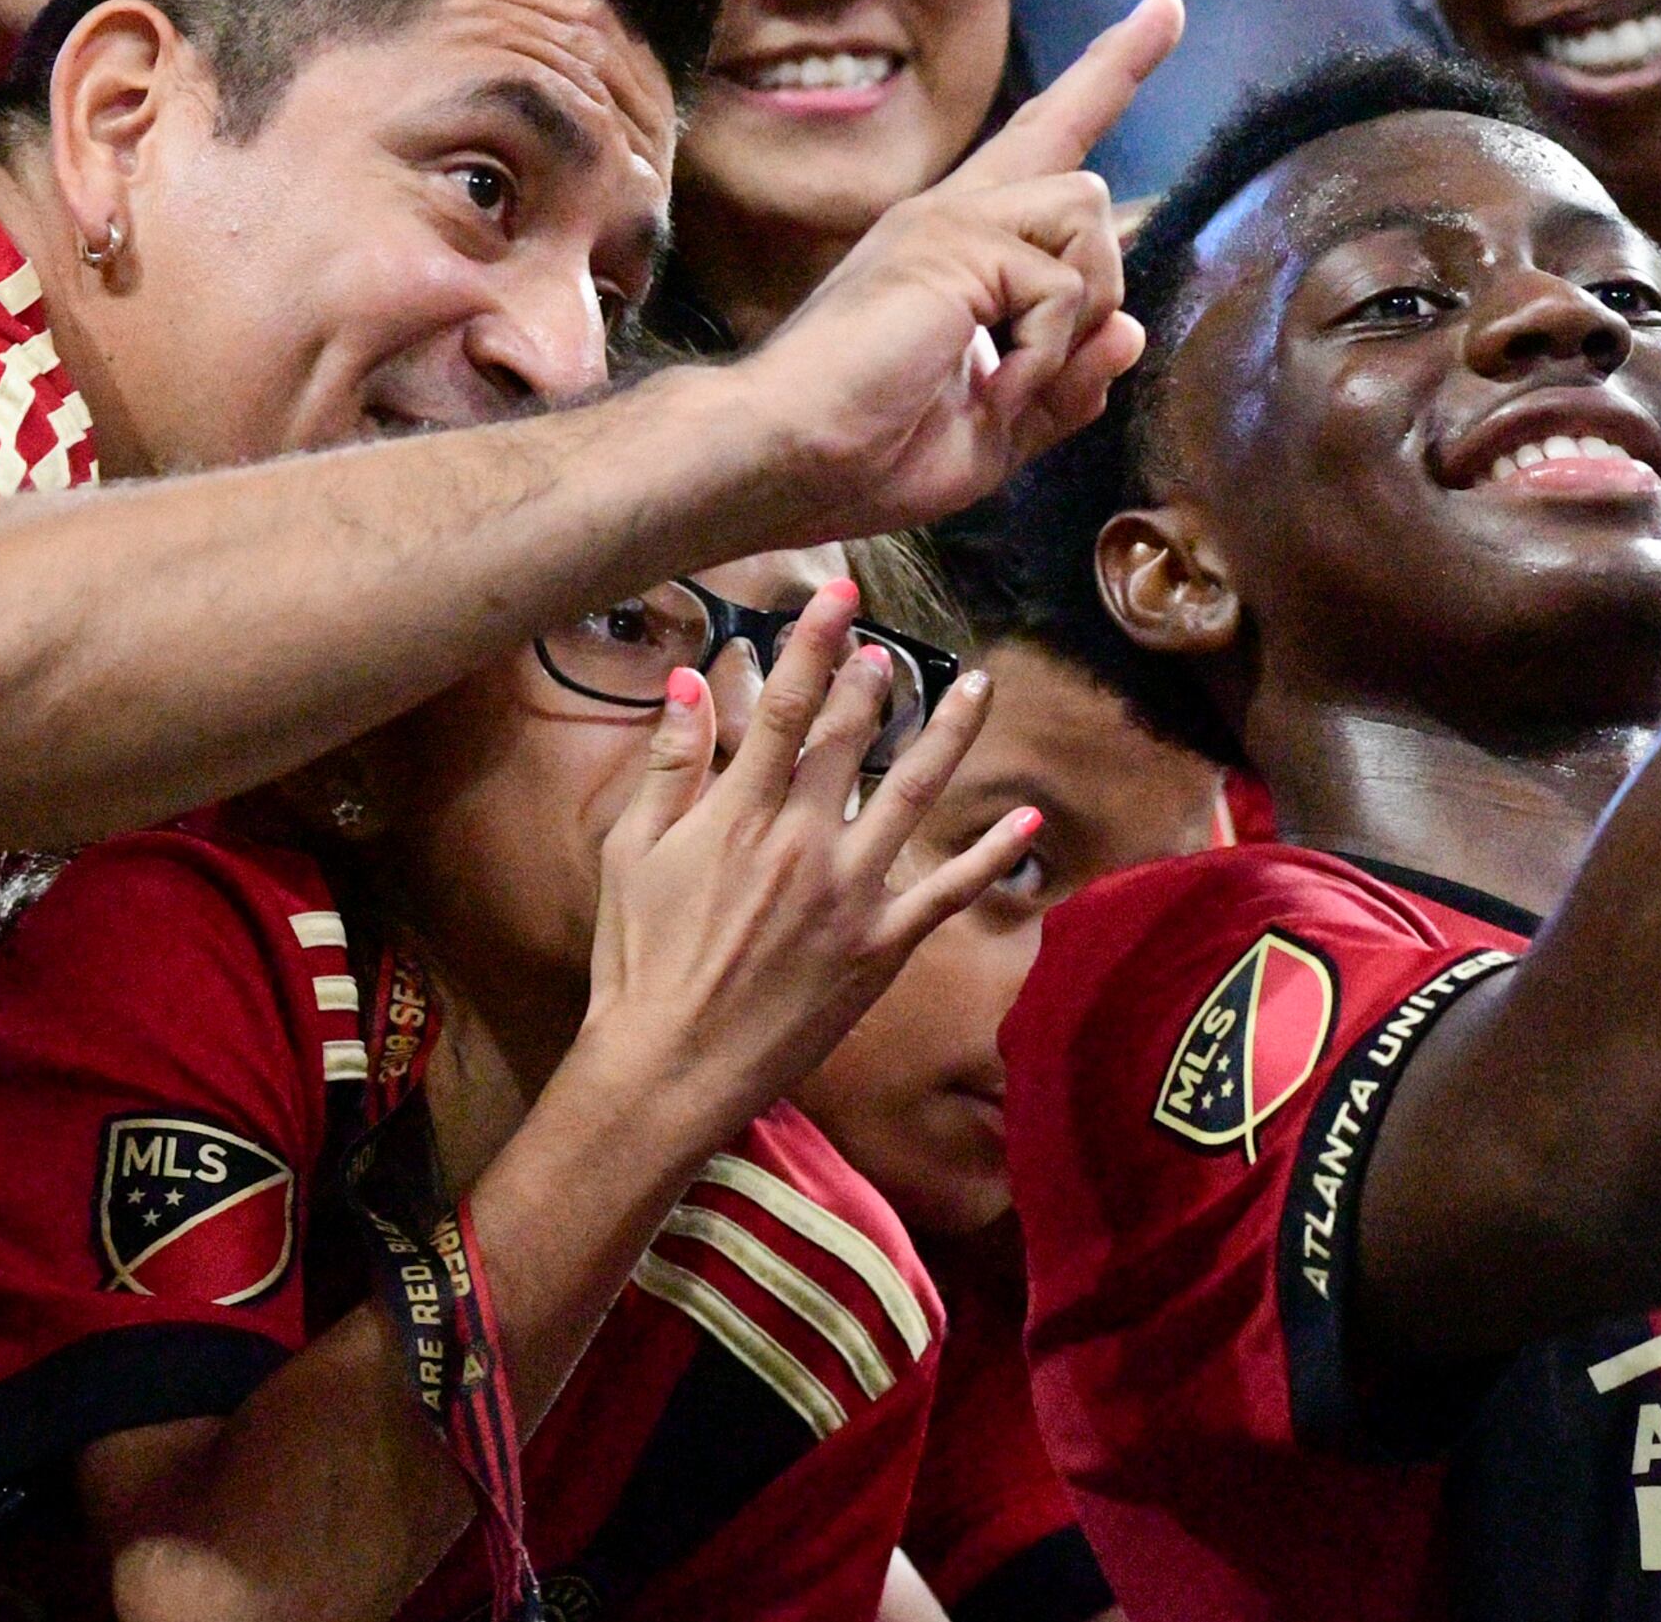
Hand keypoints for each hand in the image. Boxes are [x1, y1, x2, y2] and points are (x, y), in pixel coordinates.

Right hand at [570, 584, 1037, 1120]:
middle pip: (853, 737)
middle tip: (890, 644)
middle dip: (875, 679)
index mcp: (739, 813)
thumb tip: (687, 681)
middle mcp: (803, 841)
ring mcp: (851, 893)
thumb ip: (668, 763)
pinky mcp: (882, 945)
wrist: (669, 1066)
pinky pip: (950, 892)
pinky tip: (1029, 819)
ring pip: (914, 792)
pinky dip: (994, 855)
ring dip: (950, 733)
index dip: (817, 642)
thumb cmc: (639, 963)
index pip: (787, 704)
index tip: (841, 593)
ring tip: (977, 686)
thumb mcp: (630, 853)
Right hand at [735, 0, 1182, 538]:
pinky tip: (986, 387)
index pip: (1047, 137)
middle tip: (1019, 380)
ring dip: (1071, 324)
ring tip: (1001, 383)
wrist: (784, 457)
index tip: (1167, 6)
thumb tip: (1128, 329)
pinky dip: (1042, 359)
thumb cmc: (870, 452)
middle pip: (1079, 167)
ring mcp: (950, 217)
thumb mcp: (996, 428)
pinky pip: (1065, 290)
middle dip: (1093, 280)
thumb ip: (1064, 381)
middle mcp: (955, 212)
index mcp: (959, 246)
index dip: (1112, 71)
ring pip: (1090, 219)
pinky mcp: (952, 239)